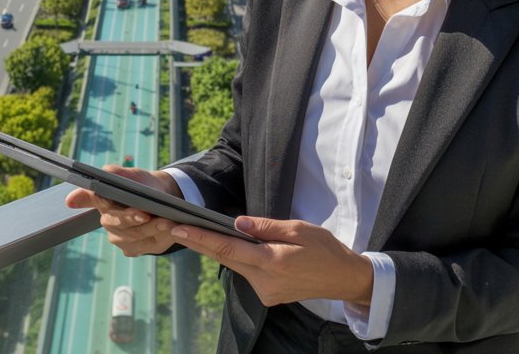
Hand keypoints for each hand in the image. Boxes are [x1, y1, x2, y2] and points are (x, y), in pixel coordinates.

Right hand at [65, 166, 182, 256]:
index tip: (127, 207)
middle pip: (121, 225)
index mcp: (103, 202)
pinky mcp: (134, 249)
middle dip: (137, 221)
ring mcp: (121, 239)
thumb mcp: (130, 175)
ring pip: (137, 238)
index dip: (109, 205)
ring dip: (153, 230)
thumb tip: (71, 199)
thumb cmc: (142, 184)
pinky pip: (148, 247)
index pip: (99, 202)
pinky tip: (171, 232)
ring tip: (168, 222)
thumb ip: (111, 176)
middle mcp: (108, 223)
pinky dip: (161, 239)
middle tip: (152, 215)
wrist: (163, 196)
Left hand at [170, 216, 373, 308]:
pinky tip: (230, 246)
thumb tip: (237, 222)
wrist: (344, 279)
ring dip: (217, 250)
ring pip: (235, 265)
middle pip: (224, 258)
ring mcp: (265, 292)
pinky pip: (246, 272)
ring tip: (195, 232)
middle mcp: (264, 281)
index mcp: (272, 262)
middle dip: (199, 242)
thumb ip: (267, 227)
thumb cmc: (325, 250)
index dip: (200, 238)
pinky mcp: (268, 296)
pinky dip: (237, 258)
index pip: (227, 248)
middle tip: (174, 227)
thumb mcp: (300, 229)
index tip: (178, 229)